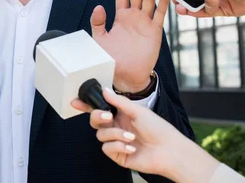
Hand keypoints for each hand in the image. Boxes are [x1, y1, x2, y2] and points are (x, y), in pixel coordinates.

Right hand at [76, 88, 219, 182]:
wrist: (169, 151)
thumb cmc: (158, 128)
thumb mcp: (138, 110)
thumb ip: (118, 101)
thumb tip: (104, 90)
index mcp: (120, 114)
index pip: (99, 108)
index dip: (86, 105)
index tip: (75, 101)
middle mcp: (116, 127)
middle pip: (94, 121)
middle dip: (98, 117)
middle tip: (108, 117)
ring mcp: (116, 141)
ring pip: (100, 135)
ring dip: (115, 135)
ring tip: (131, 137)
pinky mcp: (118, 155)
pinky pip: (107, 148)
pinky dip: (119, 146)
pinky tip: (131, 147)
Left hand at [90, 0, 169, 92]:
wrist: (125, 75)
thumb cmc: (111, 58)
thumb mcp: (100, 39)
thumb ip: (98, 22)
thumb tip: (99, 7)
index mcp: (120, 17)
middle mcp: (134, 17)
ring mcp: (145, 22)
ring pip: (149, 0)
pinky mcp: (155, 31)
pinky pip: (160, 14)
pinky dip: (164, 2)